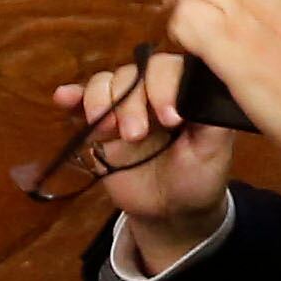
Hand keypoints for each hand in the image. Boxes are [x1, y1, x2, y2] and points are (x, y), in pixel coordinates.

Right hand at [52, 49, 237, 262]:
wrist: (171, 211)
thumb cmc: (198, 177)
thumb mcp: (215, 149)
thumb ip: (213, 116)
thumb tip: (202, 87)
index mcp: (183, 90)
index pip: (169, 68)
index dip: (164, 86)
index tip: (170, 119)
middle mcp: (152, 90)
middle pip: (133, 73)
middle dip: (130, 102)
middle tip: (135, 135)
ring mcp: (124, 105)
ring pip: (105, 82)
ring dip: (101, 100)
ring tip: (107, 130)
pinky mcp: (100, 125)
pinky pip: (81, 102)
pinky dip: (72, 96)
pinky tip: (64, 98)